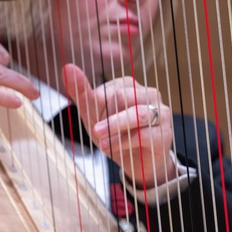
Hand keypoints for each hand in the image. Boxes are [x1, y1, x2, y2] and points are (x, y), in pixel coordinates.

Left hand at [62, 63, 178, 188]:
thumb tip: (67, 67)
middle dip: (106, 116)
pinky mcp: (164, 133)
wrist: (136, 164)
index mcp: (130, 85)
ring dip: (114, 127)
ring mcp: (160, 112)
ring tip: (100, 138)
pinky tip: (111, 149)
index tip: (92, 118)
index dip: (97, 105)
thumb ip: (82, 92)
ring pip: (136, 114)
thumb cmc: (115, 135)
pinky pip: (143, 135)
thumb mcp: (94, 115)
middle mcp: (148, 94)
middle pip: (122, 97)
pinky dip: (123, 142)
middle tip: (95, 131)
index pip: (109, 88)